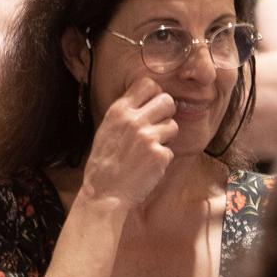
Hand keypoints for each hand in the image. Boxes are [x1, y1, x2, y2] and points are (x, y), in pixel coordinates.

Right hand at [79, 77, 177, 209]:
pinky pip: (171, 150)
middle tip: (157, 127)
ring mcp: (148, 137)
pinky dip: (162, 158)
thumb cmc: (104, 163)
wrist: (104, 193)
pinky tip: (148, 165)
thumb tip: (146, 99)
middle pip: (167, 100)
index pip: (148, 84)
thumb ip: (125, 113)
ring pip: (173, 125)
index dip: (154, 94)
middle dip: (166, 113)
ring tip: (149, 149)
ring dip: (165, 137)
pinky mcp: (159, 155)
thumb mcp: (107, 129)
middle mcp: (134, 120)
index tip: (151, 106)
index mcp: (119, 110)